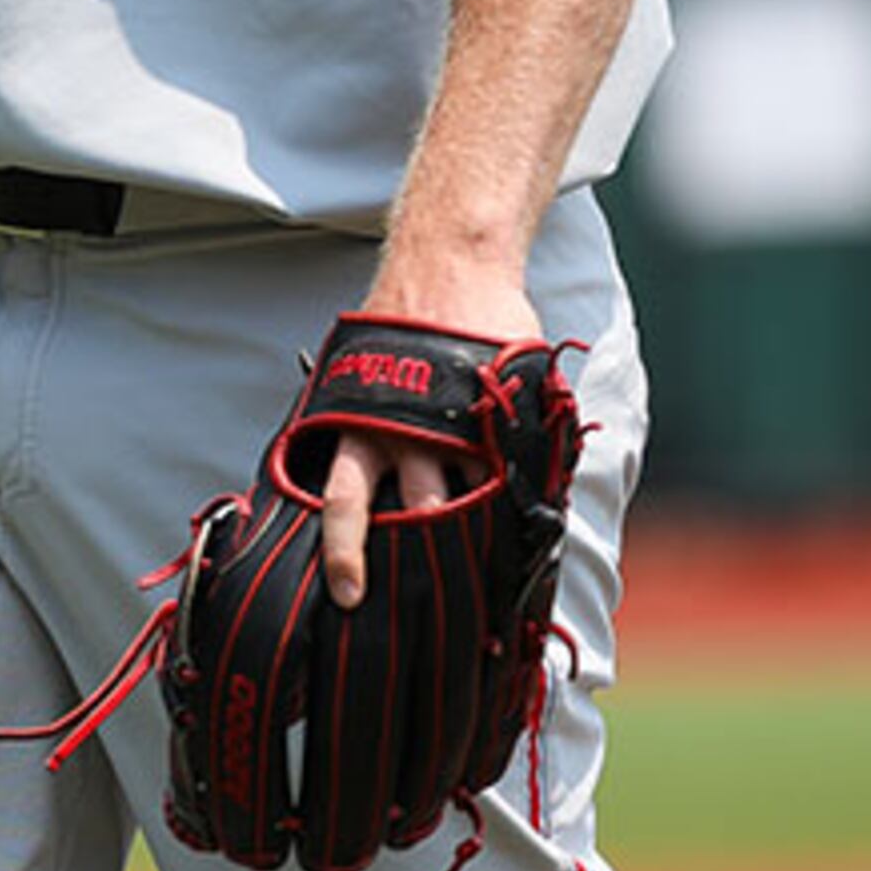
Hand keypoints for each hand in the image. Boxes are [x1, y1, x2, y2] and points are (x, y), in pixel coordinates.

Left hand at [320, 243, 540, 610]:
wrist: (449, 265)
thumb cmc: (402, 335)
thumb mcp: (359, 383)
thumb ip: (358, 440)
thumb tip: (344, 506)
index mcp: (359, 430)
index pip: (344, 505)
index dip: (346, 555)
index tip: (348, 599)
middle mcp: (402, 433)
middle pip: (409, 514)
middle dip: (419, 560)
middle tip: (428, 604)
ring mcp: (455, 424)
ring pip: (464, 499)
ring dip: (474, 535)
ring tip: (487, 577)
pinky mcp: (498, 409)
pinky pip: (511, 469)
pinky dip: (518, 499)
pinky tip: (525, 526)